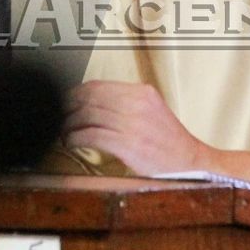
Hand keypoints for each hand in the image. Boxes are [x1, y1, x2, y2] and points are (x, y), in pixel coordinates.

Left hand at [62, 80, 211, 176]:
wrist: (191, 163)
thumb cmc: (169, 143)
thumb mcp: (152, 112)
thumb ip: (127, 104)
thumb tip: (94, 104)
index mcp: (143, 93)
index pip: (99, 85)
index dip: (76, 93)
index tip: (66, 101)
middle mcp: (137, 104)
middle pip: (89, 98)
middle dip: (67, 107)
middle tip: (58, 115)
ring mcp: (133, 123)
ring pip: (87, 115)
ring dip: (68, 124)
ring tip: (62, 132)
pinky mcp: (128, 144)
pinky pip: (91, 135)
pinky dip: (75, 138)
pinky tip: (71, 143)